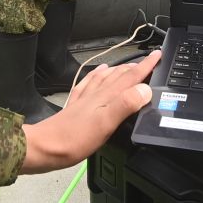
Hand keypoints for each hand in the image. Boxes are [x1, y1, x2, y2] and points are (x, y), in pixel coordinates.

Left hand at [21, 50, 161, 173]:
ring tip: (129, 65)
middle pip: (120, 75)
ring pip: (106, 78)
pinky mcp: (76, 106)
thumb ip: (125, 105)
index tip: (158, 55)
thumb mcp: (106, 124)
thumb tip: (144, 90)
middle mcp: (96, 94)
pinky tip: (98, 74)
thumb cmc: (73, 139)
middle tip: (149, 60)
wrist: (44, 147)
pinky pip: (89, 84)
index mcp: (106, 97)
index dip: (146, 66)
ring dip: (120, 70)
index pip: (131, 77)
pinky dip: (97, 76)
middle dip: (136, 66)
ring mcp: (85, 99)